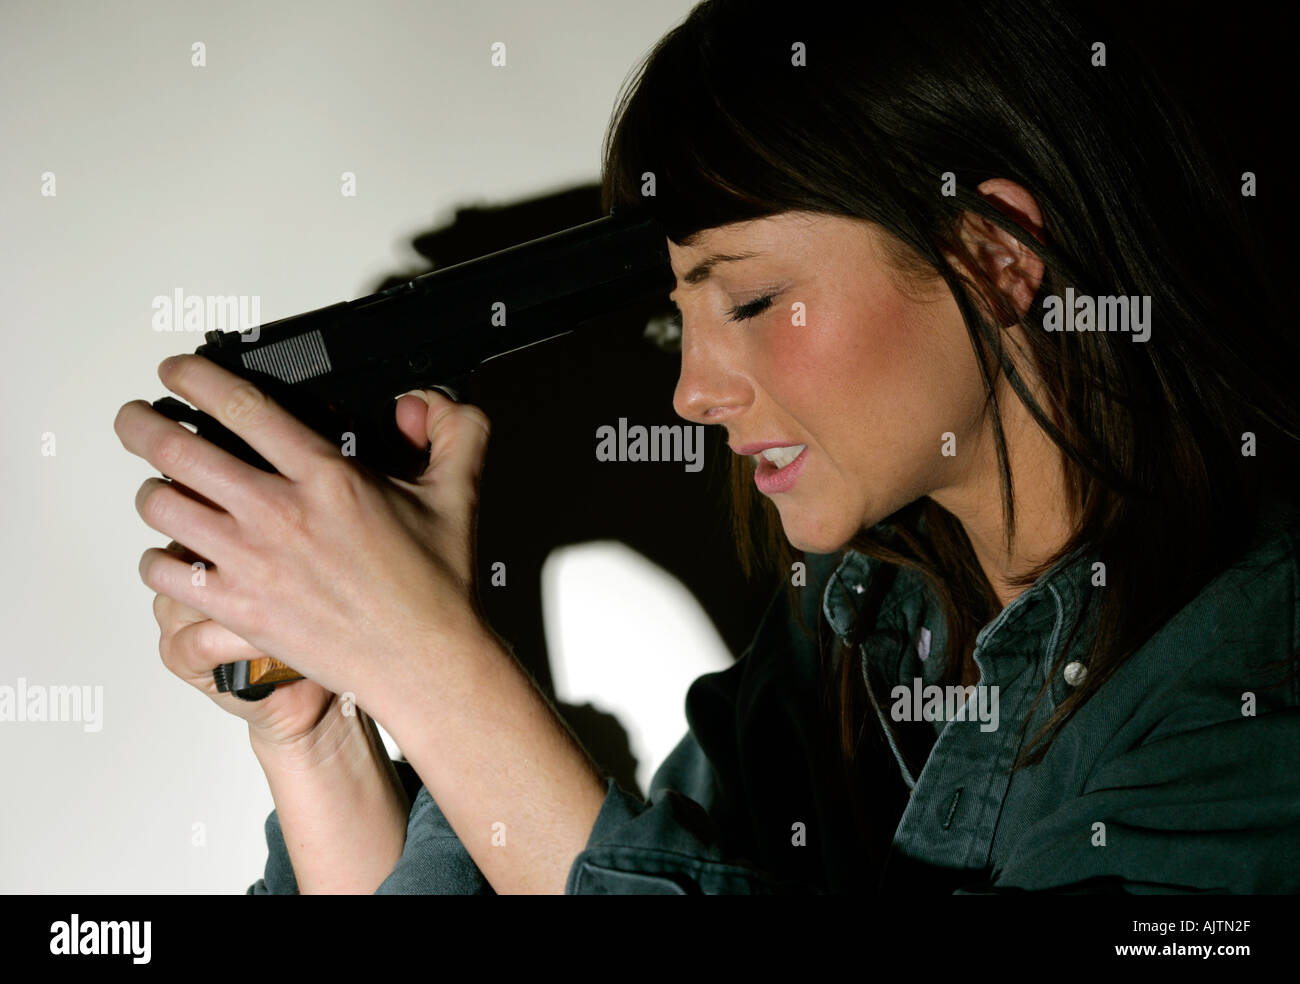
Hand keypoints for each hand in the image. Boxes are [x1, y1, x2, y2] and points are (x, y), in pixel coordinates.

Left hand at [115, 355, 492, 714]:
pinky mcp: (237, 608)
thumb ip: (455, 429)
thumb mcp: (458, 492)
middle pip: (177, 450)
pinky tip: (171, 554)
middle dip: (140, 424)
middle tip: (135, 419)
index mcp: (326, 477)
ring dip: (150, 491)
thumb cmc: (433, 587)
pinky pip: (166, 572)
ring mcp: (252, 563)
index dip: (195, 378)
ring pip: (161, 508)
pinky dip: (157, 559)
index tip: (178, 370)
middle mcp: (279, 514)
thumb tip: (421, 402)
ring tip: (156, 487)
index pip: (242, 407)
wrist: (423, 662)